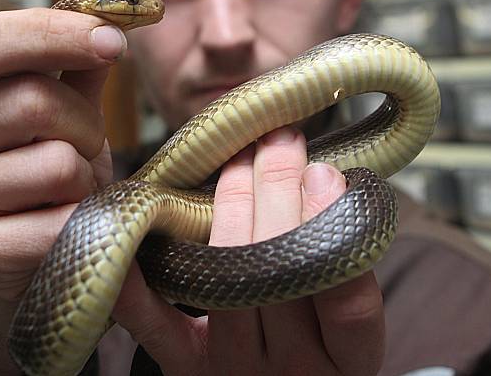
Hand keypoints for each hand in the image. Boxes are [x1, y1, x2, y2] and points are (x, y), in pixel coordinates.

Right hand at [0, 0, 126, 374]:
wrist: (14, 276)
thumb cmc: (41, 184)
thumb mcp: (58, 119)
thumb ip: (74, 63)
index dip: (59, 31)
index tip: (118, 41)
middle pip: (36, 100)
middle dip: (86, 127)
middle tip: (85, 151)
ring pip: (57, 162)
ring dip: (86, 180)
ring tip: (67, 196)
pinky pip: (60, 220)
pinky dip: (83, 224)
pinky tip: (64, 233)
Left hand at [114, 127, 385, 375]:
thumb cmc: (321, 343)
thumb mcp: (351, 318)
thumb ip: (342, 258)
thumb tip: (320, 175)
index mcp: (345, 362)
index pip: (349, 301)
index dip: (333, 228)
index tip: (325, 171)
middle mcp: (292, 372)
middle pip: (278, 277)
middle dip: (277, 191)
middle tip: (279, 139)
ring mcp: (235, 371)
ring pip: (226, 284)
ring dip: (229, 207)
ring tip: (239, 158)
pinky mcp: (187, 370)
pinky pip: (157, 326)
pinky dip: (141, 280)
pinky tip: (139, 232)